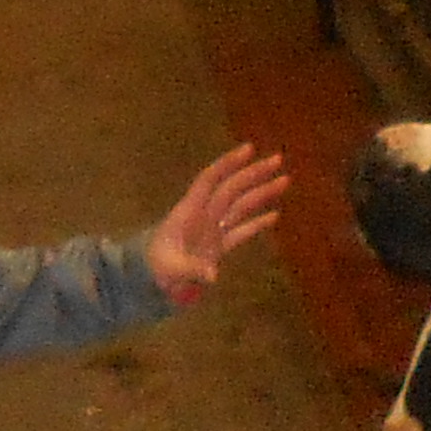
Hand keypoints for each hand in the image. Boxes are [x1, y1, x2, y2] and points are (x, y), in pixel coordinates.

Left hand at [147, 142, 289, 301]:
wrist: (146, 282)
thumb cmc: (154, 269)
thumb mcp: (170, 269)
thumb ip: (192, 270)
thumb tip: (212, 276)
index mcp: (190, 212)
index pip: (210, 180)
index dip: (227, 164)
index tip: (248, 149)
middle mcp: (204, 216)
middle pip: (232, 189)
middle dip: (253, 173)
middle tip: (277, 160)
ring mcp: (212, 231)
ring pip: (240, 206)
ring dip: (261, 193)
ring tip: (284, 181)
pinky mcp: (217, 247)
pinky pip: (241, 231)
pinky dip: (257, 224)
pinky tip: (274, 215)